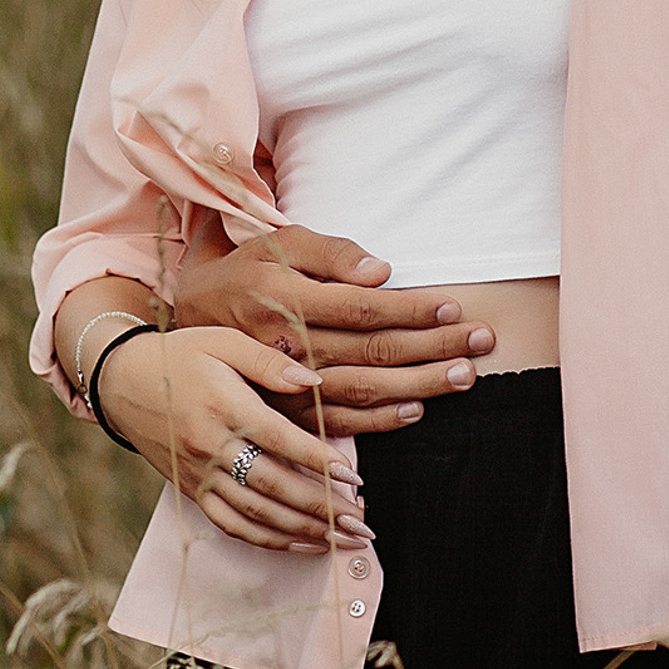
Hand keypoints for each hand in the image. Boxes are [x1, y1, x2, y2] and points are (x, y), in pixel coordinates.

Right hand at [94, 325, 371, 553]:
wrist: (122, 381)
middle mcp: (211, 447)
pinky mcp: (192, 491)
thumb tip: (313, 382)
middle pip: (274, 486)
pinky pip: (232, 526)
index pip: (279, 440)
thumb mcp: (223, 341)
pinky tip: (303, 544)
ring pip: (257, 514)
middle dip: (322, 509)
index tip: (355, 477)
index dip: (319, 461)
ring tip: (344, 540)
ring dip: (304, 531)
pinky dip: (269, 540)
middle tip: (362, 522)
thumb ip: (269, 361)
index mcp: (224, 407)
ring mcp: (200, 474)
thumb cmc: (181, 354)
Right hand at [162, 225, 493, 435]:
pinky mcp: (284, 414)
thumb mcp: (278, 244)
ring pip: (363, 391)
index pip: (362, 309)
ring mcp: (286, 388)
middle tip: (482, 341)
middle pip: (372, 352)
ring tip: (463, 376)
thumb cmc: (244, 274)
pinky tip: (415, 412)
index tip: (454, 307)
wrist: (187, 325)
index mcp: (288, 302)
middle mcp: (288, 349)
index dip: (411, 310)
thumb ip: (328, 253)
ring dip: (418, 385)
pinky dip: (379, 421)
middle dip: (433, 348)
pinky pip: (338, 424)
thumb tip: (380, 272)